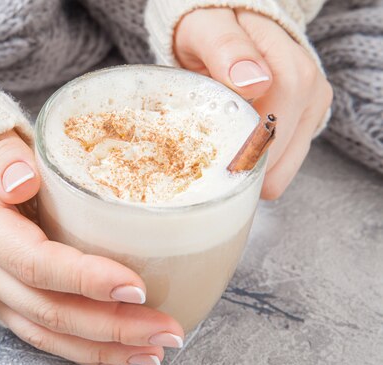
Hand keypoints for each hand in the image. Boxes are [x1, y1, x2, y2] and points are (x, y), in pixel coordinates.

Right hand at [0, 130, 184, 364]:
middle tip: (167, 331)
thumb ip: (1, 155)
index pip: (36, 262)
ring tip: (154, 352)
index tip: (138, 287)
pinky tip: (118, 356)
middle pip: (50, 310)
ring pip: (47, 333)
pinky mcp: (1, 299)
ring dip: (103, 348)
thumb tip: (22, 179)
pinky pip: (40, 334)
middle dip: (112, 325)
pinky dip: (81, 350)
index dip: (87, 280)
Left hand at [174, 8, 332, 198]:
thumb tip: (254, 82)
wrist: (228, 23)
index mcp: (285, 61)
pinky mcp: (308, 114)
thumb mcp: (209, 29)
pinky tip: (247, 172)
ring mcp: (311, 99)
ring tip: (234, 182)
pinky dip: (268, 169)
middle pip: (285, 143)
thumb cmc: (213, 27)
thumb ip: (226, 49)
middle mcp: (307, 80)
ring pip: (292, 156)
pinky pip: (291, 154)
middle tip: (225, 184)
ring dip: (263, 175)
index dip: (249, 149)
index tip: (225, 168)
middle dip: (254, 169)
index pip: (275, 119)